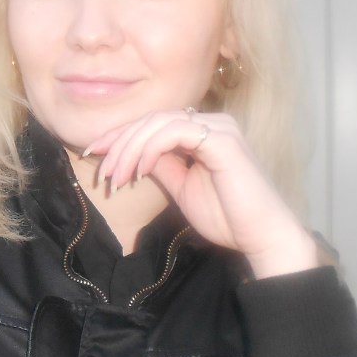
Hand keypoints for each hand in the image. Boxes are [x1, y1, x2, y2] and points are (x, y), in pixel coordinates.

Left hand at [83, 110, 319, 278]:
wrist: (261, 236)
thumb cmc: (227, 217)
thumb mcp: (182, 188)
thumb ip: (162, 166)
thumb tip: (135, 154)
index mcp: (204, 132)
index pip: (154, 123)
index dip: (121, 136)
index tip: (96, 155)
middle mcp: (212, 122)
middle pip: (152, 119)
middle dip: (120, 143)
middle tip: (102, 171)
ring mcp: (219, 127)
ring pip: (159, 122)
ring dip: (130, 148)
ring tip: (118, 176)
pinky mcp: (222, 139)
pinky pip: (175, 132)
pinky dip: (151, 148)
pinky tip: (140, 171)